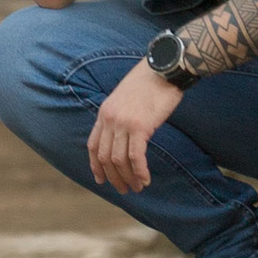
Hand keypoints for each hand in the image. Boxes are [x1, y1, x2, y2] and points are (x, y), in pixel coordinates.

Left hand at [89, 58, 182, 193]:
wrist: (164, 68)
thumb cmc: (150, 82)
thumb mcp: (126, 98)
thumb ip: (120, 116)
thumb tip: (124, 135)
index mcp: (104, 112)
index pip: (92, 145)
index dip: (96, 165)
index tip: (101, 179)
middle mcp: (109, 119)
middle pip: (105, 157)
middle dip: (113, 177)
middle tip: (124, 189)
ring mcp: (123, 123)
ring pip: (119, 160)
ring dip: (128, 178)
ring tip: (137, 187)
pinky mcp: (140, 126)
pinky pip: (136, 157)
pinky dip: (140, 172)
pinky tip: (145, 179)